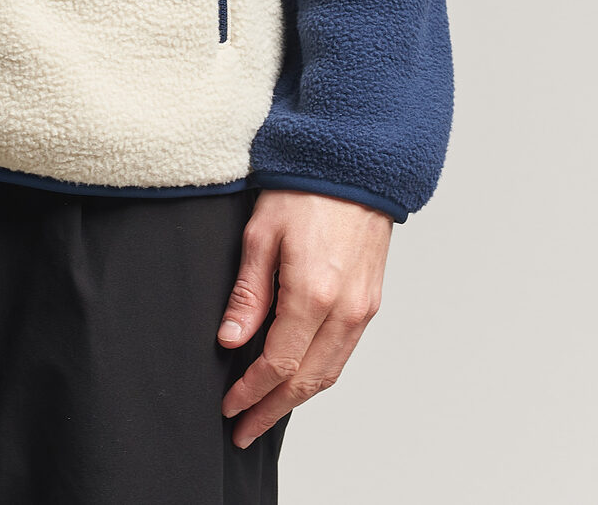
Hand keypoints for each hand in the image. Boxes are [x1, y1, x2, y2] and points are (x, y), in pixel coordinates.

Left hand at [218, 190, 390, 447]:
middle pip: (307, 381)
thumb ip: (248, 293)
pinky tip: (296, 381)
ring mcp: (363, 310)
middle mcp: (345, 310)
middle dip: (271, 409)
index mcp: (314, 293)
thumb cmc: (303, 190)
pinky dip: (318, 376)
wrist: (355, 166)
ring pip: (329, 373)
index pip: (279, 363)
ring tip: (264, 414)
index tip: (228, 405)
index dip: (251, 390)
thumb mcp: (261, 233)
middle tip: (242, 430)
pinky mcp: (370, 303)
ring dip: (296, 400)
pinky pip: (342, 354)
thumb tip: (230, 341)